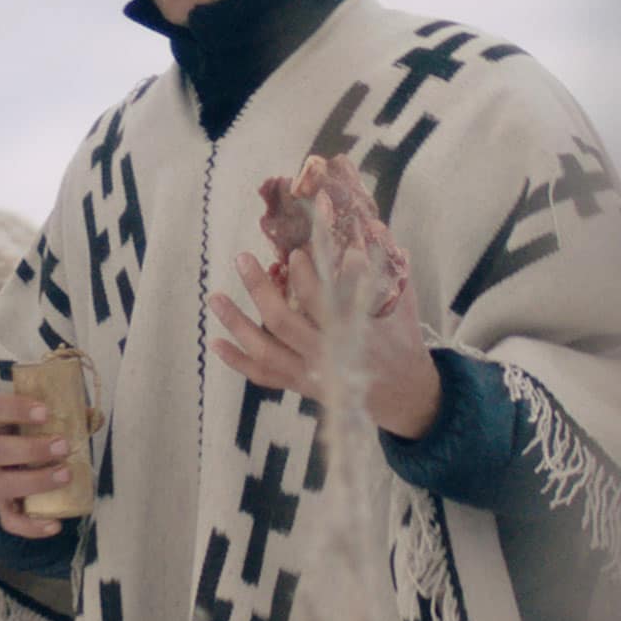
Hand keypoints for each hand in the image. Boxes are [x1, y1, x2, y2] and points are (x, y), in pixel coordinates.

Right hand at [0, 393, 75, 537]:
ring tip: (66, 475)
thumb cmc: (25, 435)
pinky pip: (10, 521)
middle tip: (63, 446)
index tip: (45, 411)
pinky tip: (54, 525)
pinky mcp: (1, 507)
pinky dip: (31, 526)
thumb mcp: (37, 421)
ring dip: (36, 481)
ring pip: (4, 485)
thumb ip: (66, 416)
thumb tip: (97, 416)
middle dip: (31, 449)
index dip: (16, 409)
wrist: (4, 463)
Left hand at [209, 247, 439, 439]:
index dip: (304, 276)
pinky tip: (216, 343)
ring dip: (237, 323)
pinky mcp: (300, 385)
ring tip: (214, 297)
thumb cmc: (402, 343)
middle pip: (281, 323)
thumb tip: (372, 223)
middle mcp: (327, 357)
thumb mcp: (402, 306)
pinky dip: (237, 361)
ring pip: (264, 351)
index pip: (320, 302)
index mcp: (354, 335)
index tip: (295, 253)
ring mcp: (310, 374)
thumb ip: (388, 268)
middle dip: (259, 289)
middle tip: (242, 259)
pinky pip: (263, 376)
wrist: (405, 396)